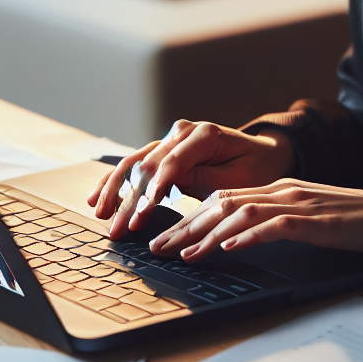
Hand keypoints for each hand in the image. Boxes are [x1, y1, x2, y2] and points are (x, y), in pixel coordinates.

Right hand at [86, 120, 293, 237]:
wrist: (264, 154)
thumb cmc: (256, 168)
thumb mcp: (239, 178)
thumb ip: (206, 179)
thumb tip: (173, 186)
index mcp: (203, 135)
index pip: (171, 163)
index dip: (153, 190)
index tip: (141, 214)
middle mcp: (182, 133)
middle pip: (147, 165)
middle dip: (129, 199)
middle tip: (118, 228)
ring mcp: (170, 140)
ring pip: (134, 163)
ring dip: (115, 190)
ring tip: (100, 214)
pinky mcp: (164, 152)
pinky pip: (135, 166)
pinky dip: (116, 182)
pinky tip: (98, 198)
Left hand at [146, 179, 362, 260]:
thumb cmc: (355, 221)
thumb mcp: (308, 217)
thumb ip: (276, 220)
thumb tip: (239, 237)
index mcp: (279, 189)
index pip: (223, 198)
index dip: (190, 217)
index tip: (167, 237)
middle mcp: (282, 191)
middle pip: (222, 203)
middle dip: (186, 225)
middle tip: (159, 247)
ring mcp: (298, 203)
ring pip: (239, 212)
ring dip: (207, 234)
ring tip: (184, 253)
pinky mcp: (314, 220)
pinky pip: (273, 226)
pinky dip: (247, 236)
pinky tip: (228, 247)